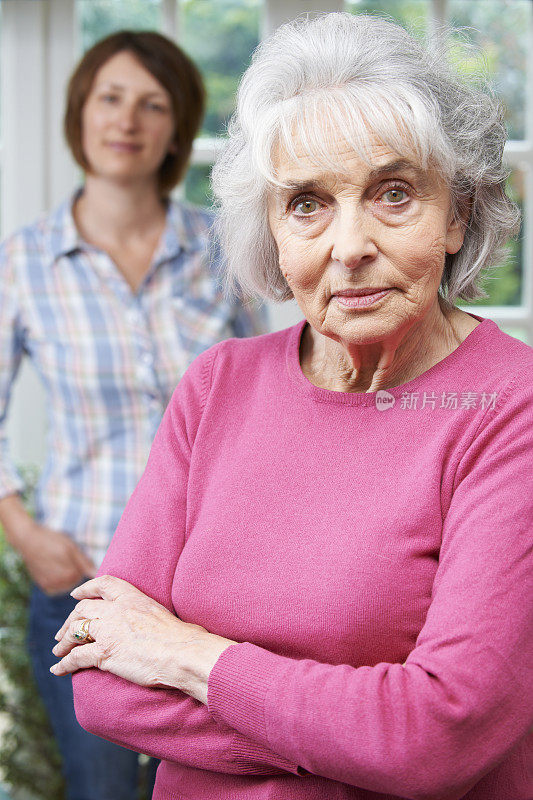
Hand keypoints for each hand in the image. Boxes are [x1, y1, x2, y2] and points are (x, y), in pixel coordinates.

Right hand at [17, 521, 96, 594]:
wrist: (28, 540)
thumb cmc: (52, 540)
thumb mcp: (71, 547)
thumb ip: (85, 562)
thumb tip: (96, 574)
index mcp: (70, 574)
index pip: (84, 575)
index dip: (81, 564)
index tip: (73, 556)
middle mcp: (60, 583)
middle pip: (76, 580)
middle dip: (74, 570)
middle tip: (65, 558)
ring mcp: (50, 586)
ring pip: (67, 584)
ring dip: (66, 576)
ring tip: (58, 562)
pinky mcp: (43, 585)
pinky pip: (57, 587)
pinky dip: (58, 580)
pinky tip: (53, 569)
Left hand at [50, 575, 233, 703]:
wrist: (182, 652)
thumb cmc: (181, 637)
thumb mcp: (159, 612)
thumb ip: (145, 612)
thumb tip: (148, 623)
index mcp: (132, 597)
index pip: (103, 584)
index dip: (86, 588)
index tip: (76, 595)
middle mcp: (116, 610)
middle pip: (83, 609)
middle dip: (69, 620)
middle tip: (63, 632)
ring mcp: (108, 631)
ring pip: (75, 632)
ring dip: (63, 642)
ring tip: (58, 650)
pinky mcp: (104, 653)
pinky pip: (76, 658)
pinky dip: (63, 664)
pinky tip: (58, 670)